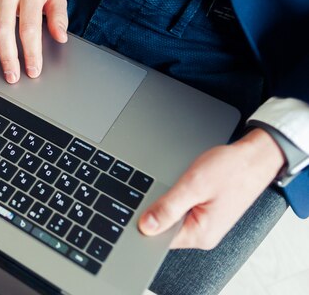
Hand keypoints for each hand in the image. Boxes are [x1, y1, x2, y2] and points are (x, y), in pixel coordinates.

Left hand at [138, 128, 284, 248]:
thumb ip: (168, 208)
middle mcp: (203, 235)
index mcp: (200, 234)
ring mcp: (206, 225)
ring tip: (184, 185)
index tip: (142, 204)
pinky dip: (178, 200)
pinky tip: (186, 187)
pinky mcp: (206, 215)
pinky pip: (182, 212)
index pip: (160, 238)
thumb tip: (145, 226)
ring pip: (173, 219)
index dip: (145, 222)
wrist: (255, 158)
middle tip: (169, 188)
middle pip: (165, 229)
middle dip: (158, 210)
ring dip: (169, 203)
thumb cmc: (232, 169)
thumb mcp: (193, 185)